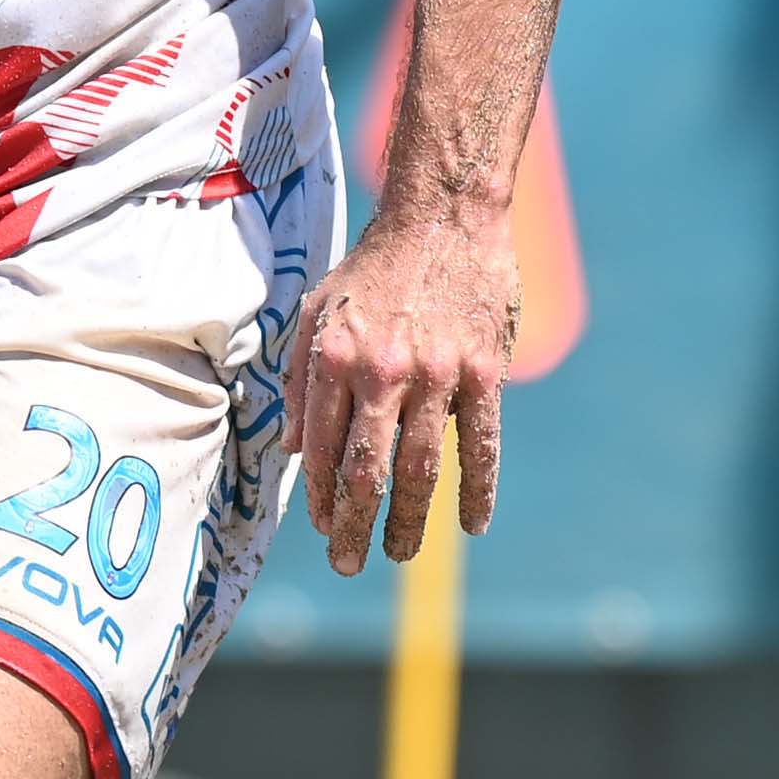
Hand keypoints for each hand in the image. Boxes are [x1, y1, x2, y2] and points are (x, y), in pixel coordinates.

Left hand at [284, 207, 515, 574]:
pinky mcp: (483, 372)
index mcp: (335, 356)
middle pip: (367, 471)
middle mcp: (382, 369)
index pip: (324, 449)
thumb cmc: (374, 267)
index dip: (323, 496)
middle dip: (354, 527)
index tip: (325, 526)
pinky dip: (477, 491)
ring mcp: (437, 373)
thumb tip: (295, 450)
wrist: (443, 215)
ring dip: (409, 523)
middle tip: (349, 563)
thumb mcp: (318, 310)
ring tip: (398, 554)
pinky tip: (471, 523)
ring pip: (420, 470)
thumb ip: (302, 380)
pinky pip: (481, 446)